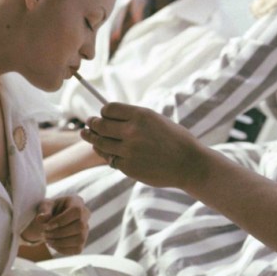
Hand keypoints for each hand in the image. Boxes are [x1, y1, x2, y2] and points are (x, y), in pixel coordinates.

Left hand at [19, 196, 88, 255]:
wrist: (50, 221)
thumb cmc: (49, 210)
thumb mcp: (44, 206)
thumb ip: (43, 211)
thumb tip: (41, 218)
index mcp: (77, 202)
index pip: (76, 211)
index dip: (62, 220)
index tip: (47, 226)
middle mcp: (85, 215)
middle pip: (80, 226)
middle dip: (59, 232)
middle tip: (45, 233)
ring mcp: (85, 229)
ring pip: (80, 239)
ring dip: (61, 242)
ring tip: (47, 239)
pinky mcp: (82, 242)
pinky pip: (77, 249)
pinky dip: (62, 249)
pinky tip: (52, 244)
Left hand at [82, 103, 205, 187]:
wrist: (189, 164)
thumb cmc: (175, 140)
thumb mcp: (156, 120)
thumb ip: (134, 119)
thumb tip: (110, 116)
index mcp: (141, 115)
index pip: (108, 108)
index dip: (103, 111)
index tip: (103, 114)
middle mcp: (132, 131)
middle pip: (100, 124)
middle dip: (92, 123)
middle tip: (89, 124)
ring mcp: (128, 151)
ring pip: (100, 143)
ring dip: (92, 138)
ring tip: (87, 135)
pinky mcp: (128, 167)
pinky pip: (109, 158)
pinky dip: (106, 154)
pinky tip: (105, 151)